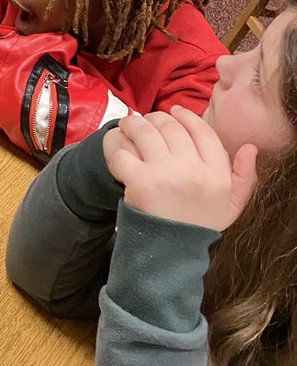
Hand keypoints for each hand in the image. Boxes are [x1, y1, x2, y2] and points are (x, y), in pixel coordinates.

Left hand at [107, 107, 257, 231]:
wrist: (169, 254)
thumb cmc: (197, 224)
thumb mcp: (230, 205)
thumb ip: (244, 177)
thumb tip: (249, 147)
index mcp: (217, 175)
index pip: (202, 131)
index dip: (186, 116)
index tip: (175, 111)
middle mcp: (193, 171)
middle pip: (171, 126)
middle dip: (156, 118)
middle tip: (148, 121)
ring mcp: (165, 175)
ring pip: (144, 130)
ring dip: (133, 123)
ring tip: (129, 125)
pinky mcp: (138, 182)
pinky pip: (122, 150)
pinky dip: (115, 144)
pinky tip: (117, 145)